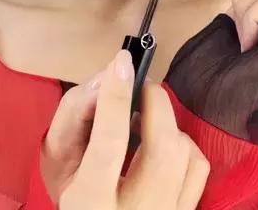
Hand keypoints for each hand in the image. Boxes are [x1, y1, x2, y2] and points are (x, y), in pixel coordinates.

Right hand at [40, 49, 210, 208]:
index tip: (121, 62)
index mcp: (92, 204)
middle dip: (155, 101)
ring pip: (185, 154)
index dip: (116, 96)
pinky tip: (163, 142)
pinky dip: (184, 144)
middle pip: (163, 146)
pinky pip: (198, 167)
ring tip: (147, 117)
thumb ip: (73, 127)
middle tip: (140, 85)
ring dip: (168, 123)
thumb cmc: (78, 205)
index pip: (110, 142)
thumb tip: (104, 82)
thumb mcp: (60, 173)